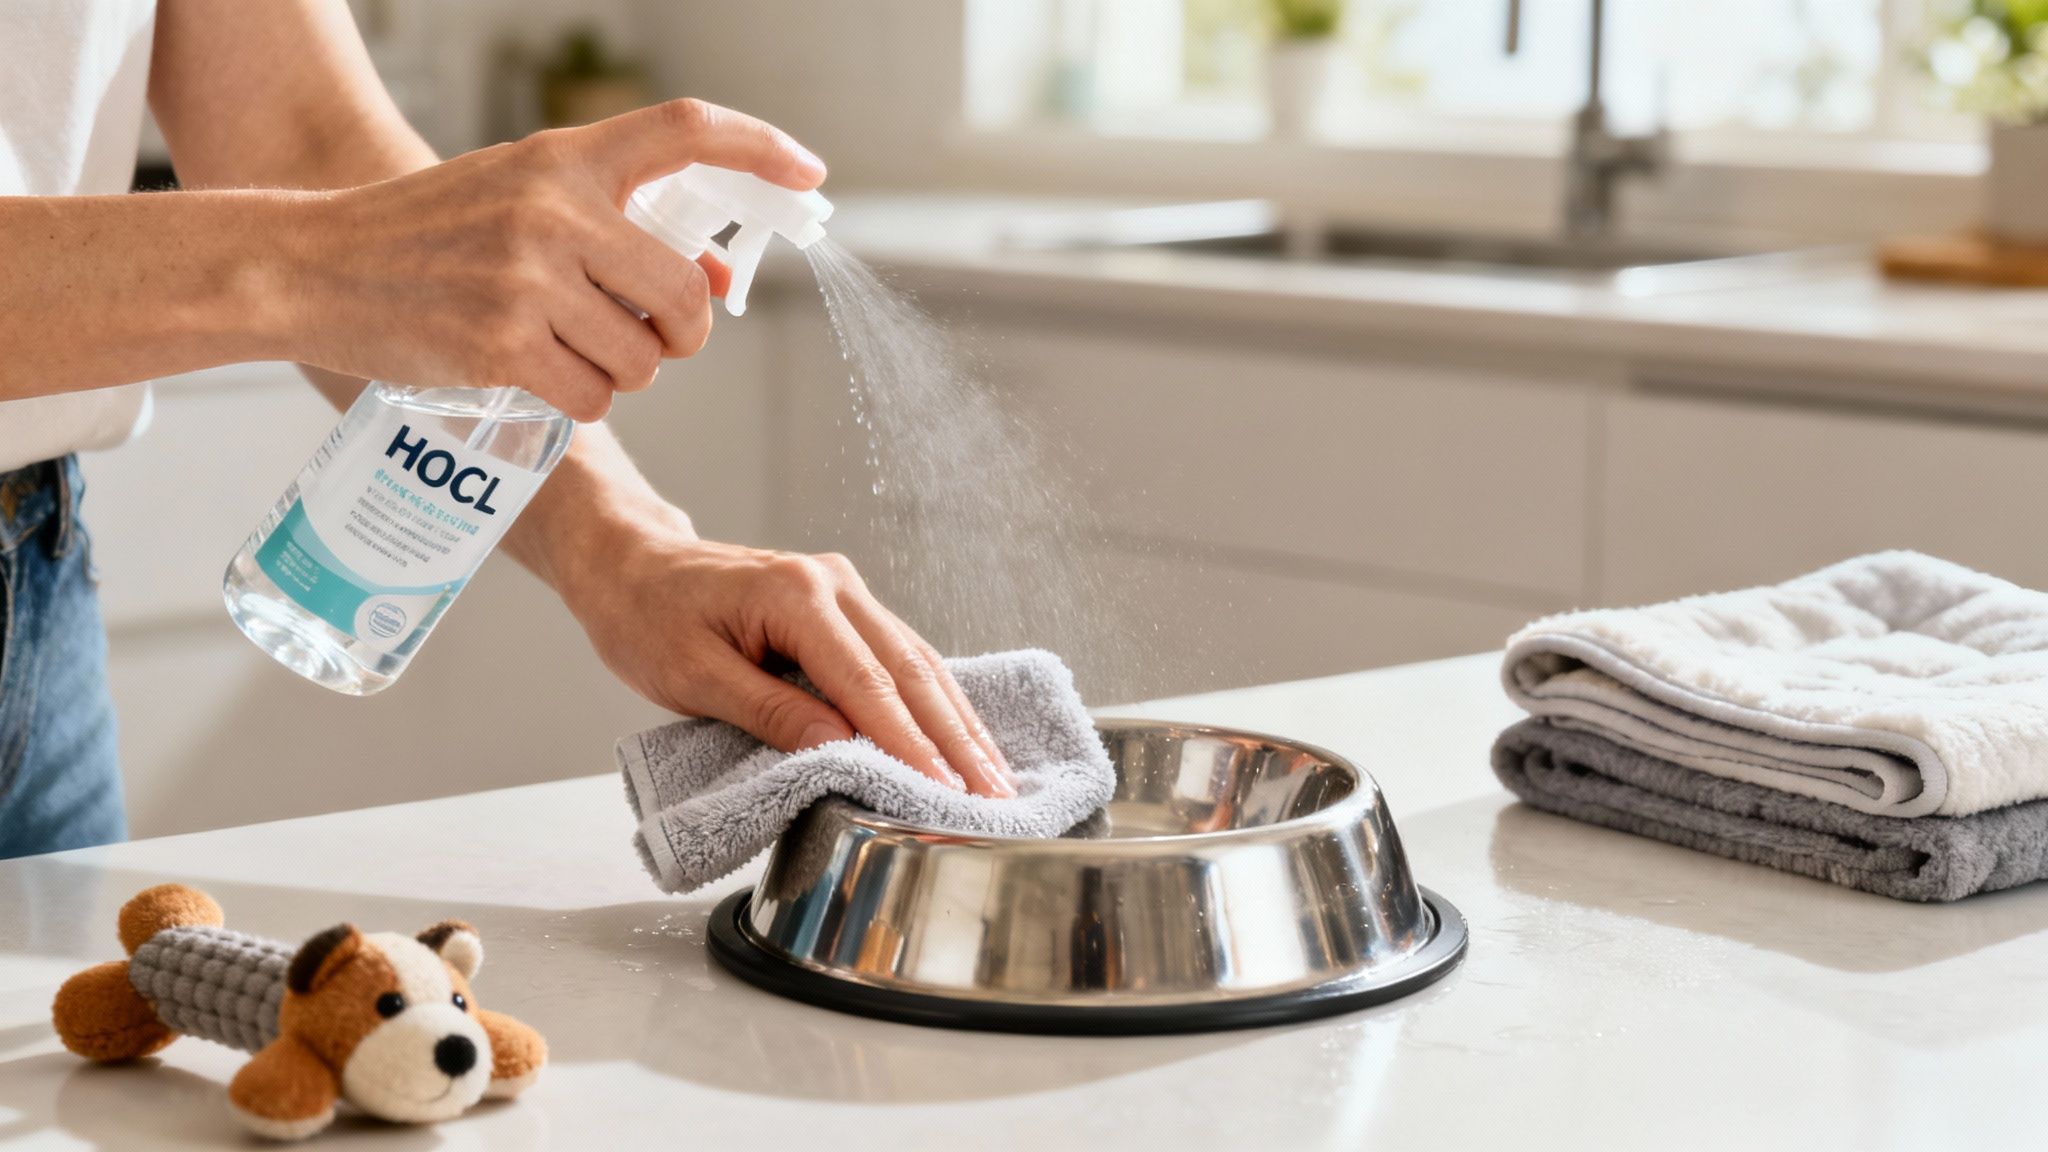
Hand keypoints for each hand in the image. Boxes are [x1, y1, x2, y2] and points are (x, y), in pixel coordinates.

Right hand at [285, 99, 823, 421]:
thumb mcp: (522, 203)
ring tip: (563, 348)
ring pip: (643, 359)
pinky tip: (536, 376)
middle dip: (683, 335)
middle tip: (655, 341)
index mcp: (564, 158)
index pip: (686, 129)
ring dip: (621, 373)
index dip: (761, 147)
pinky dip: (579, 402)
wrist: (312, 266)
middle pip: (685, 293)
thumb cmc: (429, 236)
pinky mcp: (502, 345)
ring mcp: (527, 278)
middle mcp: (553, 209)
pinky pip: (594, 398)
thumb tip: (724, 280)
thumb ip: (618, 231)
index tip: (809, 173)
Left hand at [561, 520, 1017, 798]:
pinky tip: (964, 735)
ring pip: (919, 662)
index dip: (910, 743)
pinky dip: (936, 701)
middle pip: (912, 670)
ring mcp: (845, 590)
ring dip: (959, 723)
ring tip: (995, 777)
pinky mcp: (846, 605)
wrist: (632, 564)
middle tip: (995, 796)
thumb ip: (769, 711)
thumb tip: (838, 748)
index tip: (945, 791)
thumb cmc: (648, 617)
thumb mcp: (692, 675)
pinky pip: (903, 656)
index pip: (868, 683)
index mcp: (796, 596)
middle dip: (957, 740)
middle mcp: (834, 584)